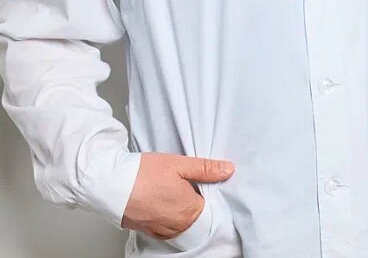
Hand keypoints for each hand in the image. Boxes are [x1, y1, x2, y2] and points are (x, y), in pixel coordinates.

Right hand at [120, 152, 234, 237]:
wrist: (111, 184)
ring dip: (181, 210)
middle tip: (188, 183)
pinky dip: (168, 216)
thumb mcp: (179, 164)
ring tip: (173, 190)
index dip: (209, 193)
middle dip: (195, 201)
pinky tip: (162, 200)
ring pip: (181, 223)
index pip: (211, 207)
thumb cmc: (143, 173)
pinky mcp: (148, 231)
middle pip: (196, 217)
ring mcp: (162, 231)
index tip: (205, 182)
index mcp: (189, 211)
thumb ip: (206, 169)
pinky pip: (166, 227)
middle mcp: (177, 226)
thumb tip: (228, 170)